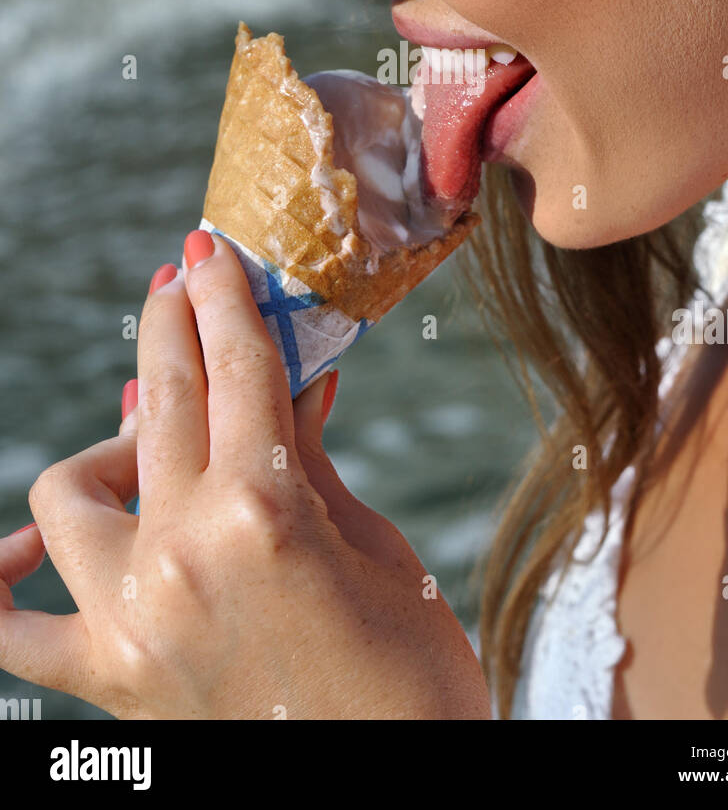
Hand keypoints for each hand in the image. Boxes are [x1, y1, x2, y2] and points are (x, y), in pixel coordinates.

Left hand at [0, 230, 491, 718]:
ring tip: (153, 438)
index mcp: (267, 512)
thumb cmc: (412, 682)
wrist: (396, 796)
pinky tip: (24, 553)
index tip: (210, 249)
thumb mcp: (377, 552)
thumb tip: (293, 383)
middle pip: (164, 398)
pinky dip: (7, 583)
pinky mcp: (109, 682)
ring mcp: (132, 620)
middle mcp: (183, 554)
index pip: (238, 367)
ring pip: (71, 490)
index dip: (225, 296)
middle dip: (171, 321)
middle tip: (179, 278)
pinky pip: (14, 630)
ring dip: (109, 443)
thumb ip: (313, 464)